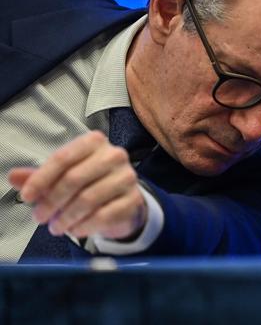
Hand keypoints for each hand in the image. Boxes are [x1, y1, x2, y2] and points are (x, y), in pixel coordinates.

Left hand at [8, 131, 146, 239]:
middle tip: (40, 217)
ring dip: (66, 217)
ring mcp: (127, 176)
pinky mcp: (134, 199)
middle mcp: (114, 155)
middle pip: (74, 178)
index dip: (41, 179)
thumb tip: (13, 176)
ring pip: (88, 199)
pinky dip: (84, 226)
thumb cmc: (89, 183)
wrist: (122, 200)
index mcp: (94, 142)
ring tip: (56, 227)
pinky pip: (104, 215)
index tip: (27, 197)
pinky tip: (75, 230)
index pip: (63, 158)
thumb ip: (39, 176)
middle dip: (51, 202)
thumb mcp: (64, 175)